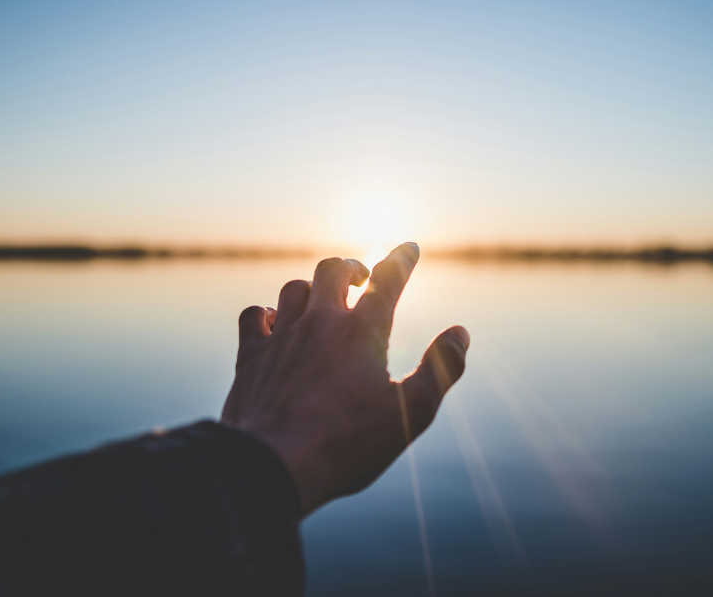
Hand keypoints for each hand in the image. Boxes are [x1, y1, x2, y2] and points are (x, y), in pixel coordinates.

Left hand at [221, 243, 469, 515]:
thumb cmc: (348, 444)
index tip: (410, 248)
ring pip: (294, 288)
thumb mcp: (411, 414)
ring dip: (311, 288)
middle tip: (361, 278)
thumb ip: (441, 369)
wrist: (273, 465)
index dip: (401, 258)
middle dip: (352, 267)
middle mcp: (320, 322)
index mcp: (362, 331)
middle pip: (333, 269)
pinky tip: (275, 324)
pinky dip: (268, 313)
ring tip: (322, 301)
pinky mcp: (251, 357)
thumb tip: (460, 333)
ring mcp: (282, 337)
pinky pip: (255, 315)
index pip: (387, 278)